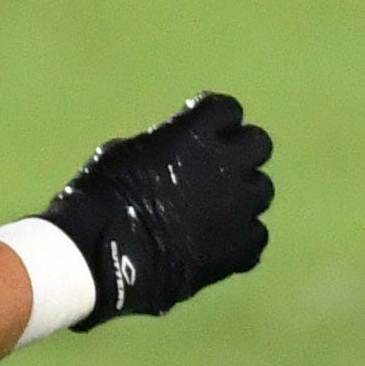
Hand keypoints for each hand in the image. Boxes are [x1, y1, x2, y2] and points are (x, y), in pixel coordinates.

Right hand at [41, 93, 271, 325]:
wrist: (107, 256)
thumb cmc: (102, 197)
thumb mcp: (125, 153)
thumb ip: (163, 146)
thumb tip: (172, 150)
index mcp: (195, 134)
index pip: (227, 109)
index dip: (214, 120)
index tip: (199, 129)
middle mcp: (227, 164)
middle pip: (258, 143)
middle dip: (240, 151)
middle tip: (217, 166)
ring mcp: (240, 205)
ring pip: (262, 189)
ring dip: (242, 194)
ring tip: (215, 209)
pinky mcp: (243, 245)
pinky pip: (255, 233)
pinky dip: (239, 236)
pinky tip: (217, 242)